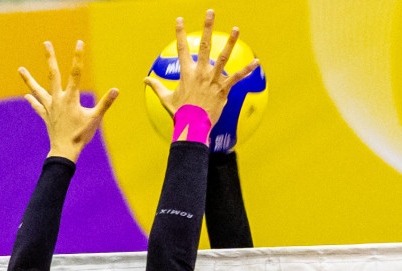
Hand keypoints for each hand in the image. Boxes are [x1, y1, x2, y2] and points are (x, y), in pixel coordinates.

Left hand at [19, 40, 118, 161]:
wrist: (65, 151)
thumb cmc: (81, 135)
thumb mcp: (95, 118)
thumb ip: (105, 103)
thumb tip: (116, 90)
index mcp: (71, 98)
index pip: (76, 73)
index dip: (78, 57)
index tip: (79, 42)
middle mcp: (58, 99)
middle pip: (52, 74)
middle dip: (50, 58)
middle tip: (46, 43)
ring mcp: (50, 107)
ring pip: (38, 90)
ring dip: (29, 79)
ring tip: (20, 69)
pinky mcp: (46, 116)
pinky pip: (38, 106)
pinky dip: (32, 101)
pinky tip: (26, 96)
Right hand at [144, 10, 260, 125]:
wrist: (192, 127)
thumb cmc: (179, 113)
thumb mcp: (166, 98)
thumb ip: (156, 86)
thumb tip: (145, 80)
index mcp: (186, 72)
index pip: (182, 48)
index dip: (180, 32)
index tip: (179, 19)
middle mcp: (200, 72)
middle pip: (205, 45)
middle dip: (207, 27)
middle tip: (210, 12)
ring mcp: (213, 80)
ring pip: (223, 57)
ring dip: (230, 42)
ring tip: (236, 28)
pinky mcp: (223, 89)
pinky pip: (237, 77)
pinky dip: (247, 69)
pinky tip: (257, 61)